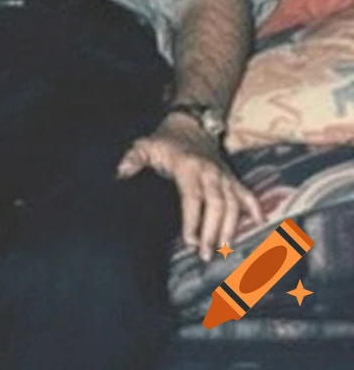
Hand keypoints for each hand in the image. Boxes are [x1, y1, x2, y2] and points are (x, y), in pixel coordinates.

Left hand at [116, 116, 262, 260]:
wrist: (190, 124)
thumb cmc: (165, 141)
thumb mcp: (146, 145)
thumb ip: (133, 159)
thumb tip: (120, 173)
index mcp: (188, 167)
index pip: (192, 197)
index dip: (192, 220)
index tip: (190, 241)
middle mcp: (209, 172)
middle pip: (216, 204)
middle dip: (213, 231)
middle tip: (206, 254)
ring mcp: (223, 175)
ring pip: (233, 204)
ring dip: (230, 228)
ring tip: (224, 250)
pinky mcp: (232, 178)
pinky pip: (247, 193)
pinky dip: (255, 208)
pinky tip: (259, 225)